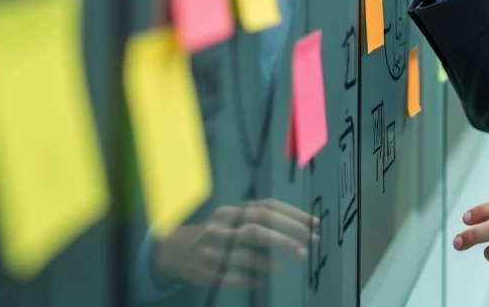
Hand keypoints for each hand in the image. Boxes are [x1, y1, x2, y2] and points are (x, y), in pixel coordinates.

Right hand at [152, 199, 319, 288]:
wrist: (174, 249)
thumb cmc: (215, 232)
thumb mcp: (233, 218)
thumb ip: (259, 217)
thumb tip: (298, 224)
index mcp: (232, 212)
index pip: (267, 208)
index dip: (293, 215)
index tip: (314, 224)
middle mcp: (222, 227)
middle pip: (258, 226)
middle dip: (288, 234)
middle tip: (310, 243)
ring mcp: (213, 250)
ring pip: (244, 251)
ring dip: (272, 256)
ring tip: (293, 259)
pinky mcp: (206, 272)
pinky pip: (230, 275)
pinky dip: (248, 277)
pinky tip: (261, 280)